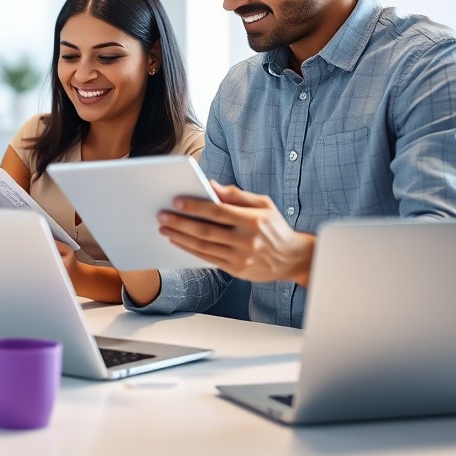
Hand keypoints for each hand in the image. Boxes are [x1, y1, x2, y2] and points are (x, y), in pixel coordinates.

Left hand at [158, 182, 314, 286]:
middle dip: (181, 223)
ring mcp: (241, 258)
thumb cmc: (275, 227)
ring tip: (165, 228)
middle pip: (206, 231)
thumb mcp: (263, 204)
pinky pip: (208, 259)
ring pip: (204, 247)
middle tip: (162, 215)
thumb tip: (212, 185)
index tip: (177, 201)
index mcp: (253, 220)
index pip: (218, 212)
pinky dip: (191, 250)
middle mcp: (246, 240)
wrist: (292, 259)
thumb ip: (236, 195)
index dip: (196, 206)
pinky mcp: (237, 270)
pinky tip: (179, 241)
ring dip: (181, 238)